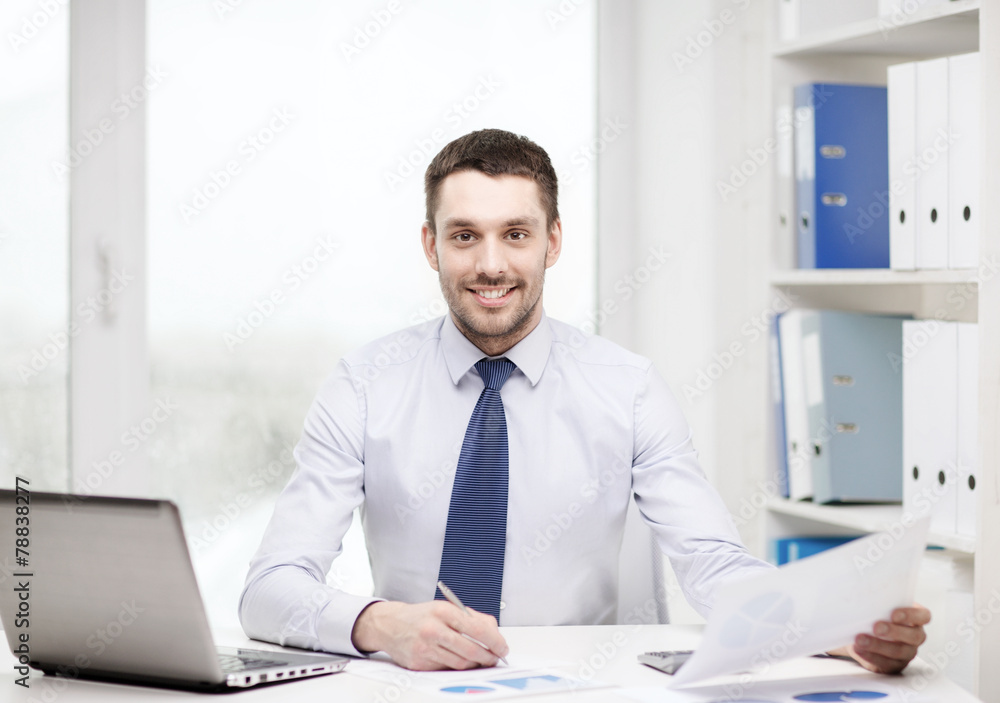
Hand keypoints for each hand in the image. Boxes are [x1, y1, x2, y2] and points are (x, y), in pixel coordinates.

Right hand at [350, 600, 508, 670]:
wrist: (390, 624)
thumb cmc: (422, 616)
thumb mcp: (446, 608)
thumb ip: (472, 618)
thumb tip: (494, 633)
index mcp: (443, 611)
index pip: (477, 629)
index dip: (494, 641)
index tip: (502, 647)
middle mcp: (433, 629)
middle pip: (470, 650)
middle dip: (488, 657)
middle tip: (495, 658)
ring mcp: (425, 648)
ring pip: (460, 663)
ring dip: (475, 664)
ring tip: (481, 659)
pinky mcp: (419, 663)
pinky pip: (446, 668)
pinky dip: (456, 666)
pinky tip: (460, 659)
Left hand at [831, 605, 929, 673]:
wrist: (863, 633)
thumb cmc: (875, 615)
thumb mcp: (879, 606)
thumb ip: (878, 600)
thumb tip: (860, 592)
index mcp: (915, 619)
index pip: (924, 616)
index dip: (911, 615)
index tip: (894, 614)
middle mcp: (915, 637)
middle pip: (913, 636)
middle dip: (894, 631)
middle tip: (876, 627)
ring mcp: (906, 653)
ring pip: (897, 651)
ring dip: (877, 645)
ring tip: (860, 639)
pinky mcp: (893, 665)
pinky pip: (884, 663)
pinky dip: (869, 656)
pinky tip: (858, 649)